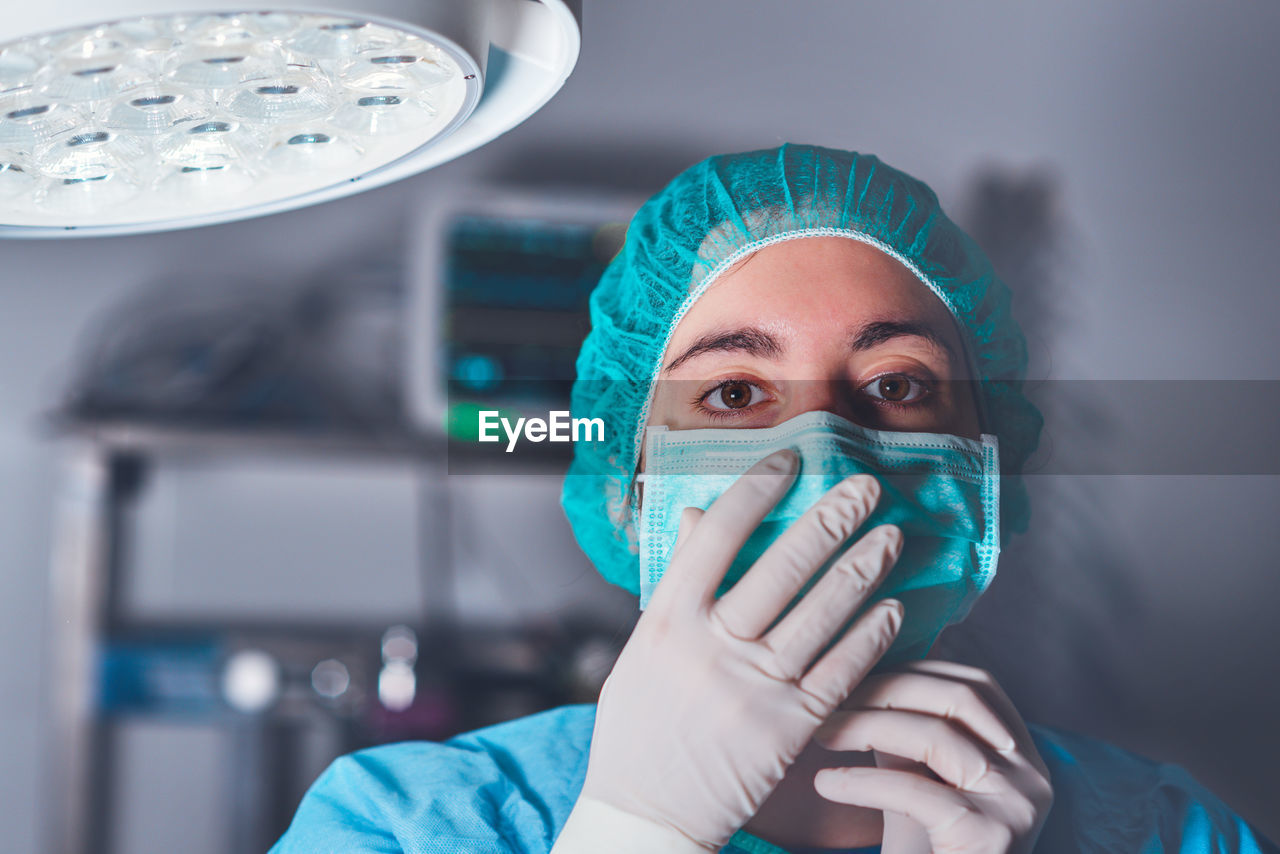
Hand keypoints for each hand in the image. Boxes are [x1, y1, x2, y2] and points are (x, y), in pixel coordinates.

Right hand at [555, 450, 904, 852]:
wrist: (647, 816)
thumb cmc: (637, 728)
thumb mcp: (641, 650)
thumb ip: (673, 585)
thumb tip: (693, 515)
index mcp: (666, 622)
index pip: (715, 538)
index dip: (756, 491)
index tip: (788, 460)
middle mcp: (710, 649)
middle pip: (780, 569)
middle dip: (830, 521)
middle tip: (866, 488)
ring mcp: (753, 690)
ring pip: (821, 616)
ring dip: (862, 571)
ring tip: (890, 538)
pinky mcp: (789, 729)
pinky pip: (840, 673)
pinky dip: (869, 638)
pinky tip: (892, 609)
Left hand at [813, 660, 1053, 853]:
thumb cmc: (921, 843)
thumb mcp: (916, 772)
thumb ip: (903, 724)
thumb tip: (860, 663)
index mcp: (1021, 752)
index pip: (971, 684)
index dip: (911, 671)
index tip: (852, 674)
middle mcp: (1033, 774)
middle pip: (956, 700)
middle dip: (883, 691)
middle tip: (823, 700)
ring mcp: (1019, 806)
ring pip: (936, 737)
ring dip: (865, 726)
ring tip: (817, 734)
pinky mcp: (992, 838)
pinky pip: (918, 793)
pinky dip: (862, 782)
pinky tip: (825, 783)